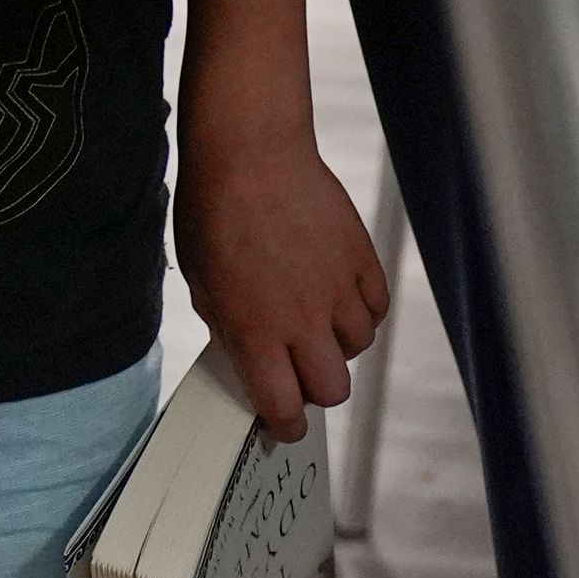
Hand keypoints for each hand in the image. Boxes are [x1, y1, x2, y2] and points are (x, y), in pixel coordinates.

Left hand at [172, 121, 386, 439]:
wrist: (249, 152)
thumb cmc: (213, 211)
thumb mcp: (202, 282)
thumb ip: (230, 327)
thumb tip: (249, 356)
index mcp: (254, 330)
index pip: (283, 406)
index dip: (285, 426)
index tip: (285, 425)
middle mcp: (302, 318)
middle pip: (334, 389)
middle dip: (317, 388)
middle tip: (301, 370)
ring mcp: (337, 289)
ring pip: (359, 347)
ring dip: (339, 344)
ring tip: (318, 319)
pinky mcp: (361, 259)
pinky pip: (376, 307)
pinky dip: (362, 310)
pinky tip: (340, 294)